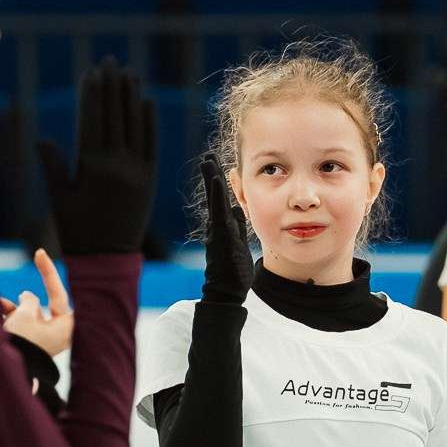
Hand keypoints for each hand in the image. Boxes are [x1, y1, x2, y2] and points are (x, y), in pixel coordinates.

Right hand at [0, 248, 74, 357]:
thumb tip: (27, 299)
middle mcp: (55, 334)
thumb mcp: (24, 314)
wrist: (6, 372)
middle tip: (15, 303)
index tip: (39, 253)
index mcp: (63, 327)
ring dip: (11, 310)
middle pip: (39, 304)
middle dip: (21, 302)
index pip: (59, 293)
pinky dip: (8, 318)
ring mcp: (42, 340)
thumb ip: (29, 301)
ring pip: (26, 314)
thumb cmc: (21, 344)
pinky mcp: (29, 345)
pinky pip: (19, 324)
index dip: (48, 271)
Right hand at [38, 60, 158, 256]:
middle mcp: (118, 165)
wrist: (109, 259)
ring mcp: (138, 170)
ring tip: (129, 74)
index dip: (93, 95)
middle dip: (113, 86)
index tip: (92, 73)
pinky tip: (147, 102)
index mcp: (92, 168)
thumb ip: (52, 167)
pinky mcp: (151, 177)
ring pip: (136, 124)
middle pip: (115, 116)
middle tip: (111, 62)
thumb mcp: (59, 200)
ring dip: (132, 97)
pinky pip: (152, 142)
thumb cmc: (78, 230)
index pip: (93, 121)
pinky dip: (149, 121)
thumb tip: (42, 139)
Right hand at [198, 154, 253, 307]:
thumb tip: (237, 208)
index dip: (218, 182)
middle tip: (208, 155)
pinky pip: (218, 210)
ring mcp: (217, 229)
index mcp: (222, 226)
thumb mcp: (238, 243)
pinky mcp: (220, 233)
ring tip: (208, 160)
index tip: (216, 165)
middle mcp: (216, 225)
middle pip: (213, 195)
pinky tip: (216, 179)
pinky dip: (217, 194)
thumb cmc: (234, 271)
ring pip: (213, 199)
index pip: (220, 199)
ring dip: (211, 178)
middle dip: (211, 174)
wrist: (226, 291)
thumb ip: (237, 226)